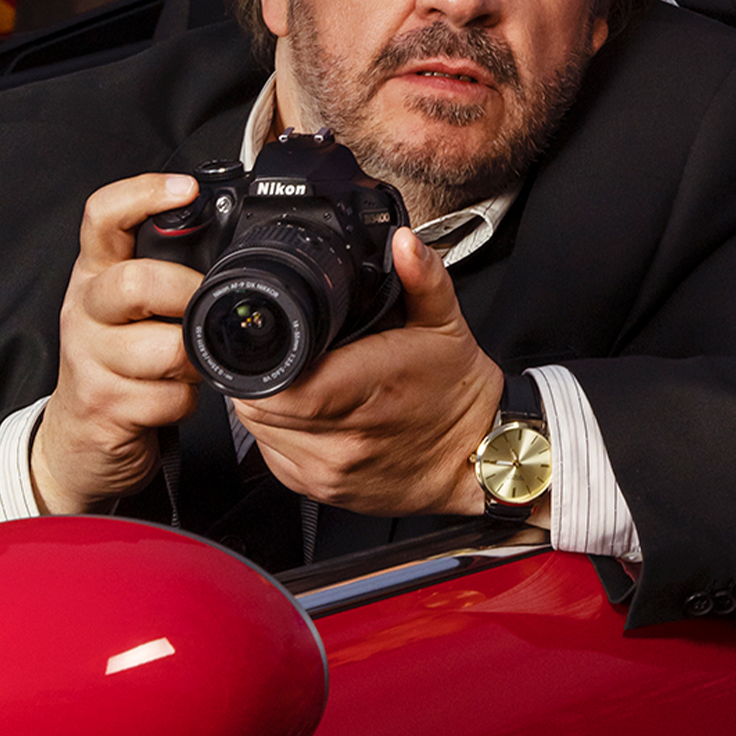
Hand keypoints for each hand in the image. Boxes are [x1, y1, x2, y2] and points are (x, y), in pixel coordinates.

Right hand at [32, 174, 210, 514]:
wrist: (79, 438)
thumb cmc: (117, 363)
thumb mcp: (129, 310)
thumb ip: (164, 274)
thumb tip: (231, 250)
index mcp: (95, 274)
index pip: (102, 216)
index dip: (142, 194)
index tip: (185, 188)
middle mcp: (85, 310)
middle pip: (135, 282)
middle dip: (187, 295)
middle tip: (207, 308)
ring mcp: (89, 360)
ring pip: (161, 349)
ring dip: (195, 359)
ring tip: (195, 361)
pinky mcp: (104, 406)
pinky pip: (167, 398)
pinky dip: (187, 401)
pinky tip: (178, 396)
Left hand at [239, 226, 507, 515]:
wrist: (477, 456)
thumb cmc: (458, 395)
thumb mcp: (446, 323)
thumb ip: (421, 276)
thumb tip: (404, 244)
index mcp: (366, 391)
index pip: (276, 385)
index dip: (262, 361)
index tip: (275, 342)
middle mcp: (343, 440)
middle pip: (257, 406)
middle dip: (261, 376)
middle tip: (290, 356)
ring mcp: (330, 470)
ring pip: (258, 432)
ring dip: (266, 405)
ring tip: (301, 382)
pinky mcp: (323, 491)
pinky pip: (272, 456)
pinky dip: (278, 432)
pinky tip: (308, 414)